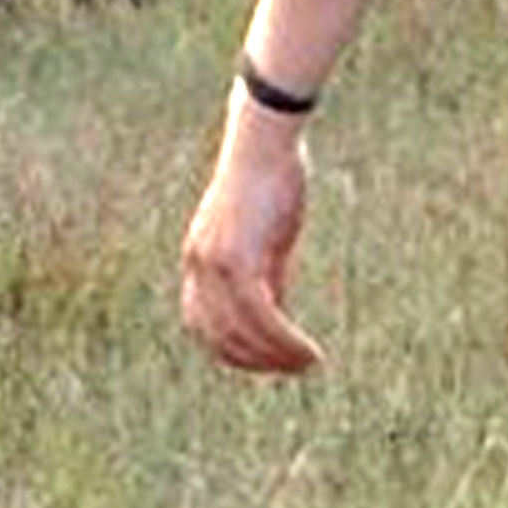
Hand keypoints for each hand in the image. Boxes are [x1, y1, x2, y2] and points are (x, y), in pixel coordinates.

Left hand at [178, 97, 324, 374]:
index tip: (263, 361)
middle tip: (294, 368)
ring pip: (243, 335)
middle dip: (257, 361)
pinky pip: (263, 319)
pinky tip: (309, 351)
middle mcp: (199, 268)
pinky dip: (286, 342)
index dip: (229, 351)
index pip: (201, 325)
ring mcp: (215, 267)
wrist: (265, 139)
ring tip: (309, 364)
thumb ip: (267, 274)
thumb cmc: (271, 178)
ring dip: (277, 358)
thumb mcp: (267, 235)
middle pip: (219, 338)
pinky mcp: (240, 261)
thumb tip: (276, 312)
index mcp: (198, 259)